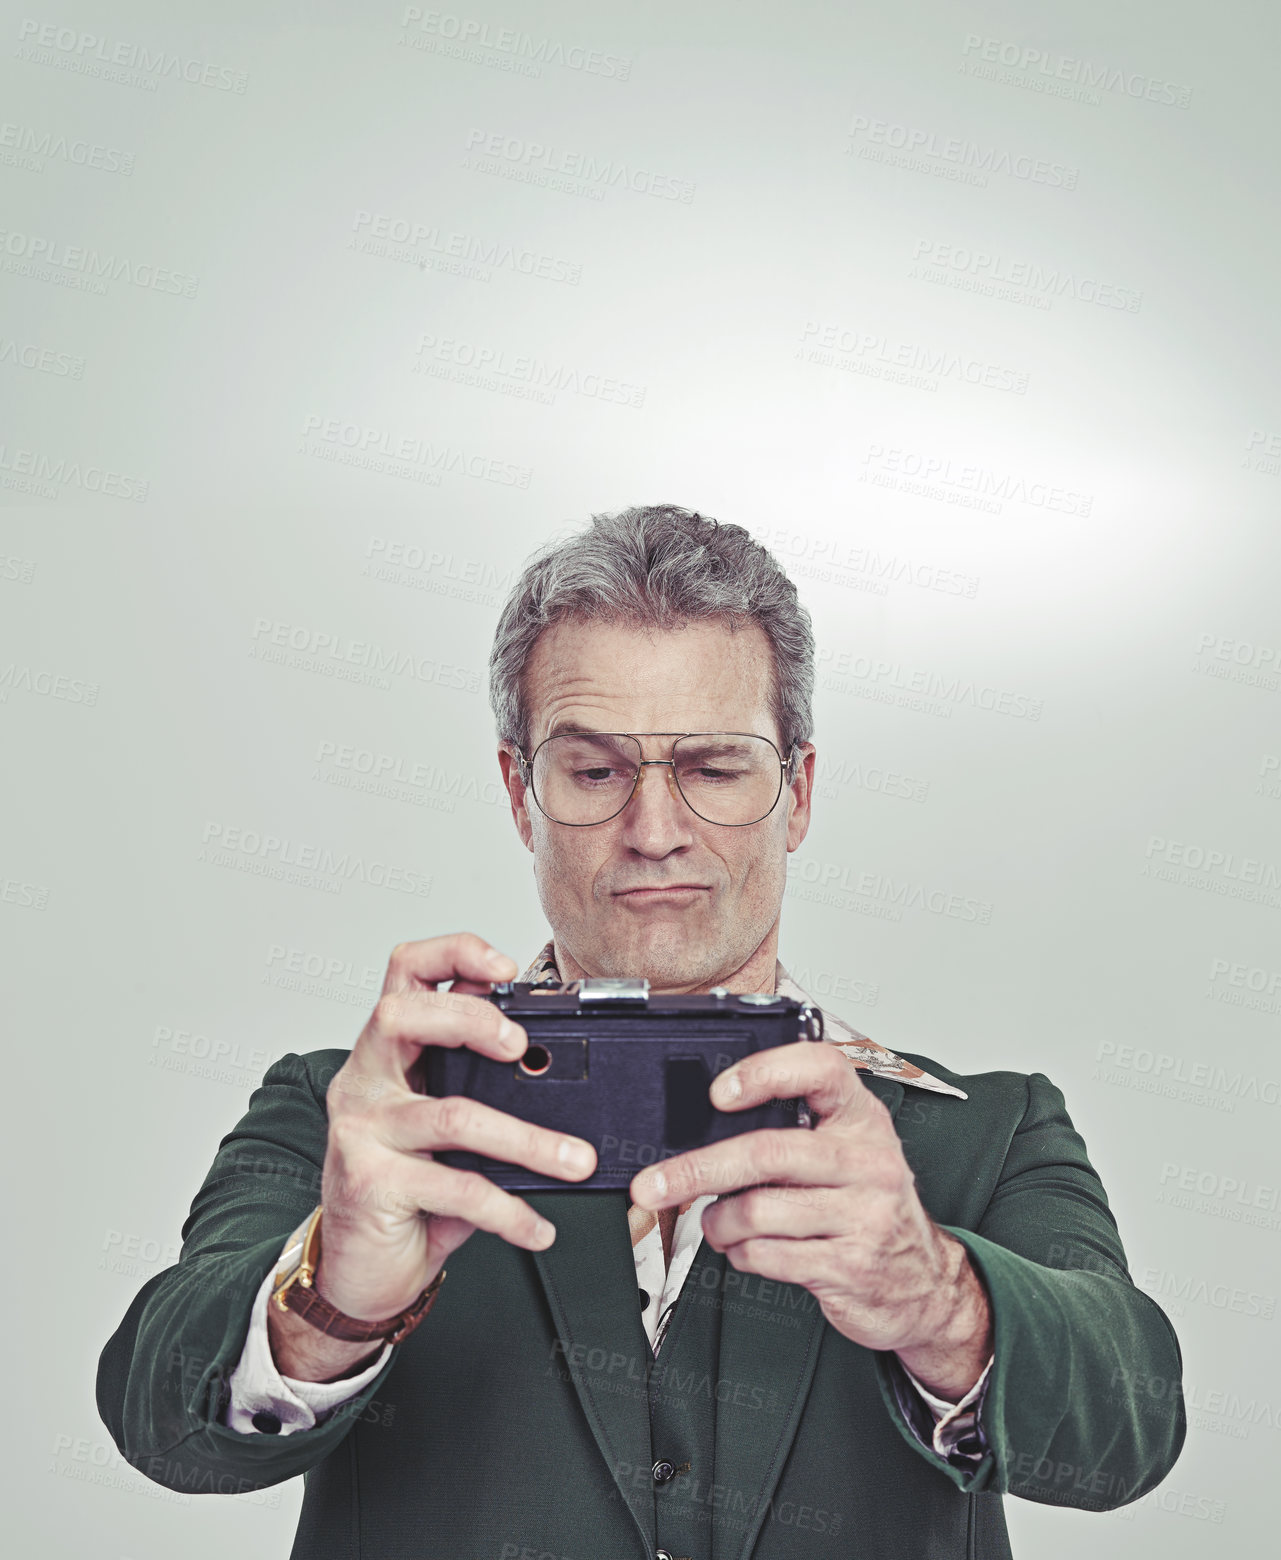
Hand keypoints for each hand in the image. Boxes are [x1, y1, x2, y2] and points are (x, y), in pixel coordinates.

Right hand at [269, 933, 596, 1379]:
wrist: (358, 1270)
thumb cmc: (408, 1189)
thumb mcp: (444, 1128)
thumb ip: (481, 1089)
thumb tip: (556, 1071)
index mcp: (386, 1053)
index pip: (404, 972)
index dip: (453, 953)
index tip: (505, 967)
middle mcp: (363, 1080)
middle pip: (404, 1017)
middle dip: (471, 1020)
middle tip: (521, 1048)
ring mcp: (361, 1131)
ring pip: (450, 1113)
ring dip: (525, 1137)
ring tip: (574, 1160)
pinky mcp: (370, 1183)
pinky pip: (454, 1188)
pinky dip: (509, 1210)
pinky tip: (537, 1227)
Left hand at [628, 1041, 991, 1399]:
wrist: (924, 1285)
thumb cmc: (868, 1206)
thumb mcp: (846, 1152)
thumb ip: (793, 1129)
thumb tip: (706, 1123)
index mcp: (862, 1118)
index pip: (821, 1070)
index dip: (766, 1072)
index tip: (718, 1091)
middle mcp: (868, 1160)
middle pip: (766, 1152)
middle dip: (697, 1169)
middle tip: (653, 1183)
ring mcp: (862, 1215)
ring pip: (756, 1210)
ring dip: (717, 1222)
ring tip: (717, 1223)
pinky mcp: (848, 1266)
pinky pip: (765, 1255)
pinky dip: (739, 1253)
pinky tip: (746, 1248)